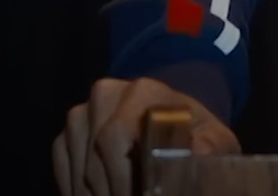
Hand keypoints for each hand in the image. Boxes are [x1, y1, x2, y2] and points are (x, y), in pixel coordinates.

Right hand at [51, 76, 239, 195]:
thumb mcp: (214, 140)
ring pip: (78, 170)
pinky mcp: (67, 134)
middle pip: (94, 160)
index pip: (117, 137)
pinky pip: (63, 171)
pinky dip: (78, 191)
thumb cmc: (193, 134)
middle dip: (112, 192)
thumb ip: (208, 147)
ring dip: (94, 194)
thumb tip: (198, 153)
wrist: (172, 122)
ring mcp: (81, 114)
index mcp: (143, 92)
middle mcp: (105, 95)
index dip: (123, 179)